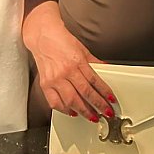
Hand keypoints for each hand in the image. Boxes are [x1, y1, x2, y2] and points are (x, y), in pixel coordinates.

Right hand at [23, 2, 116, 121]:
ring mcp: (55, 79)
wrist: (42, 36)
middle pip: (85, 93)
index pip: (95, 80)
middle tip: (106, 113)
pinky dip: (64, 110)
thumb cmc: (61, 40)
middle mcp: (66, 71)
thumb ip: (93, 61)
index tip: (111, 100)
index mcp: (77, 61)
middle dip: (98, 105)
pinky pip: (55, 102)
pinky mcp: (45, 84)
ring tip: (92, 117)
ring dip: (84, 111)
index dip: (104, 92)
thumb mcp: (82, 48)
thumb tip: (105, 69)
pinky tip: (72, 112)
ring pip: (71, 100)